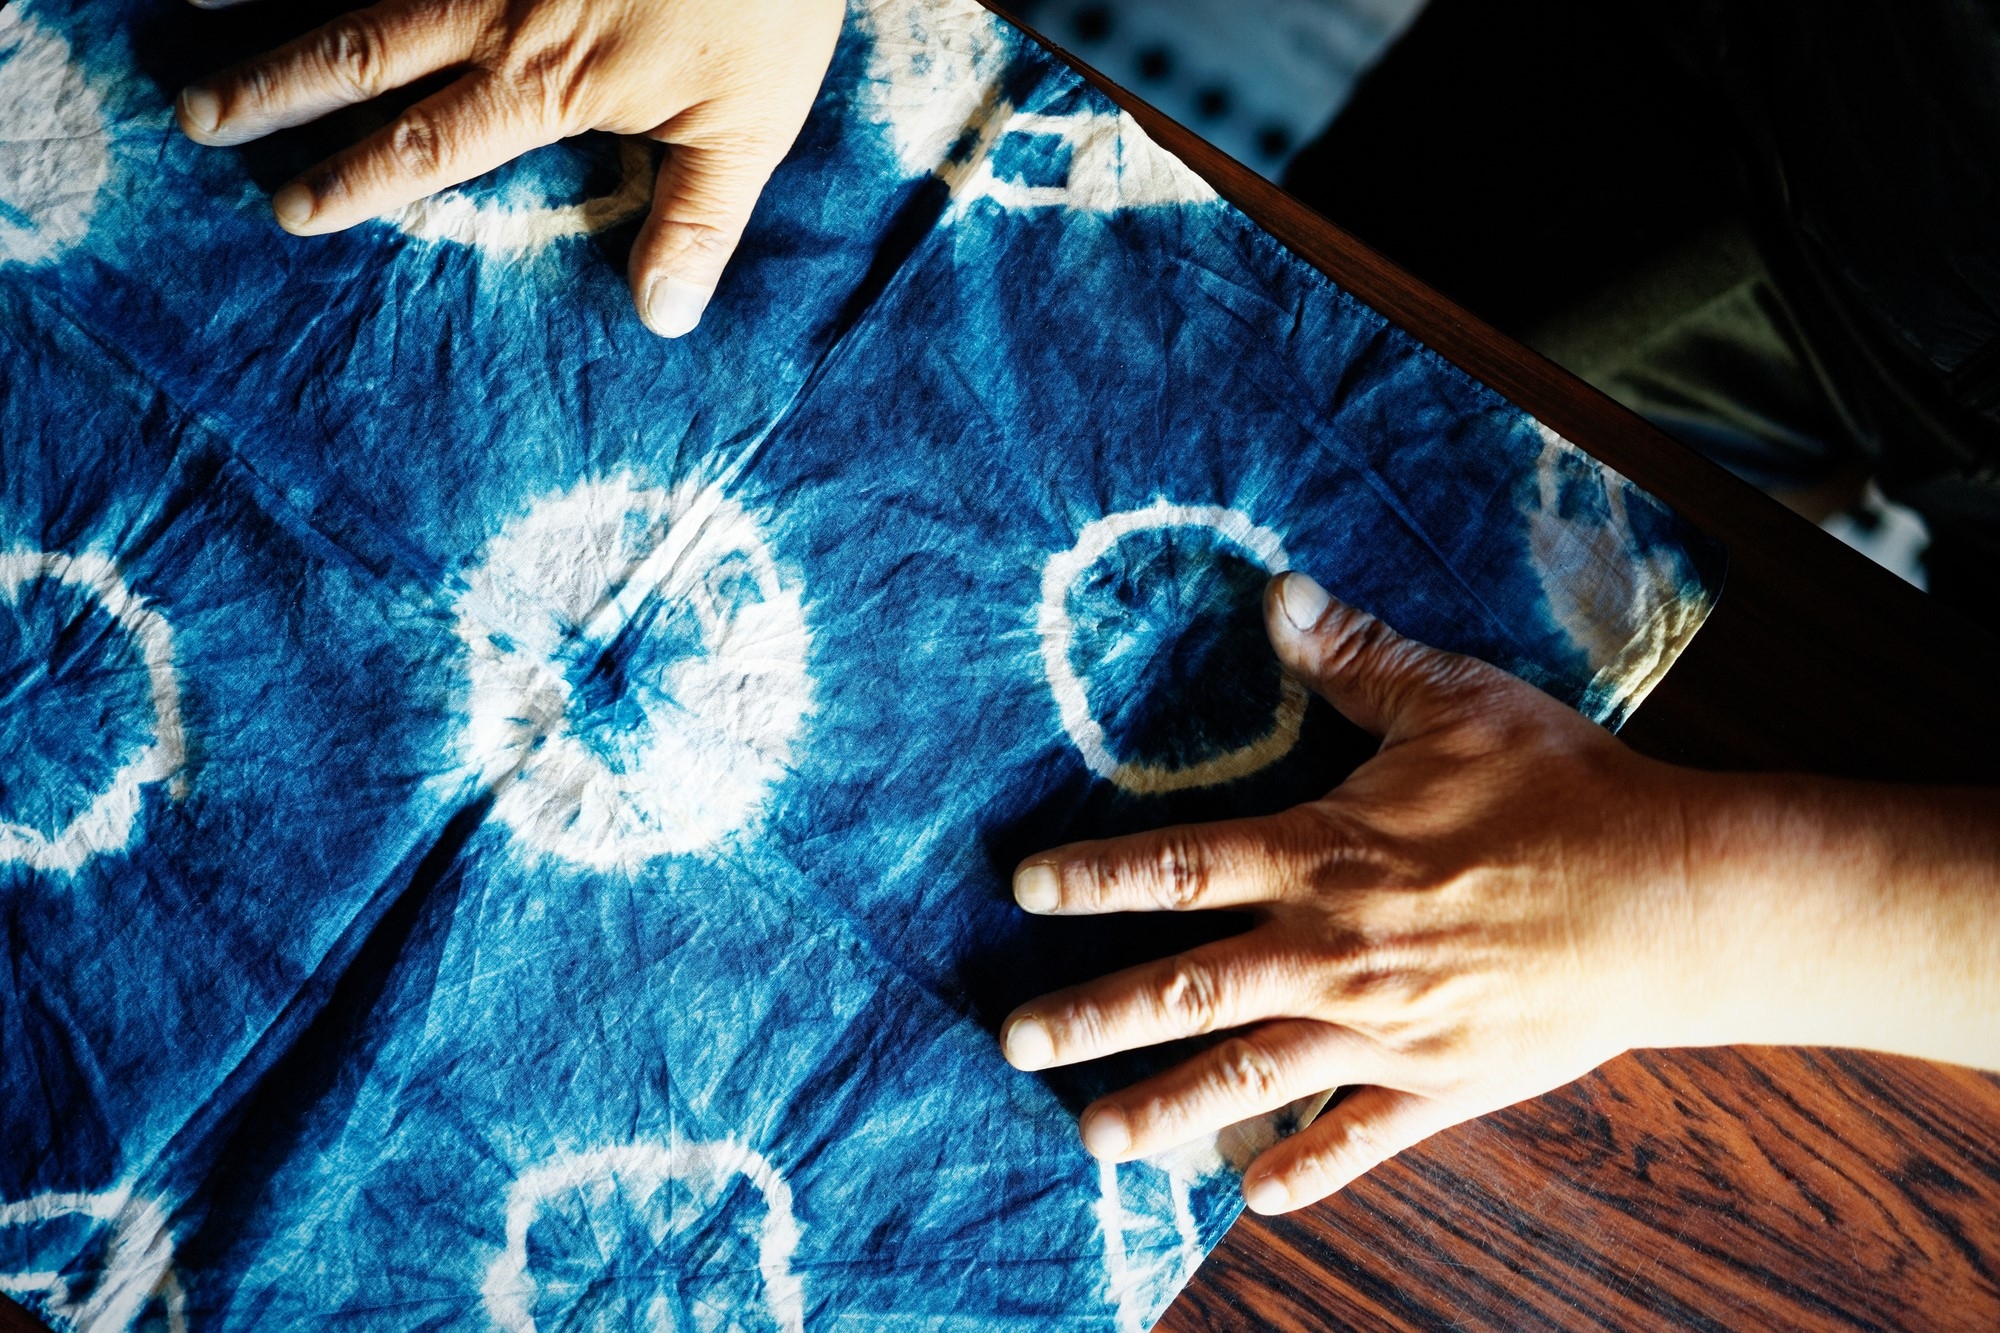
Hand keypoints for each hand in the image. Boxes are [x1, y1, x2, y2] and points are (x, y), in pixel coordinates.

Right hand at [174, 0, 844, 335]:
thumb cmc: (770, 3)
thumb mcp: (751, 125)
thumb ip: (697, 221)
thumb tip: (661, 318)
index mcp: (550, 78)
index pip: (429, 142)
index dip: (354, 178)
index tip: (293, 208)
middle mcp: (499, 5)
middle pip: (360, 50)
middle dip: (275, 88)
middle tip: (200, 120)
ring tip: (190, 7)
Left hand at [1000, 571, 1722, 1213]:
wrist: (1676, 898)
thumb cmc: (1564, 788)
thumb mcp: (1456, 700)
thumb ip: (1356, 656)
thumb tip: (1275, 593)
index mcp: (1327, 854)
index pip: (1181, 866)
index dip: (1094, 877)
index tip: (1023, 891)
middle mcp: (1335, 951)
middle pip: (1187, 989)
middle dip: (1092, 1018)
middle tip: (1013, 1041)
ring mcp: (1383, 1031)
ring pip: (1249, 1079)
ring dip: (1164, 1110)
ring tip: (1093, 1140)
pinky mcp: (1442, 1084)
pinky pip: (1360, 1141)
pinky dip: (1306, 1169)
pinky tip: (1252, 1198)